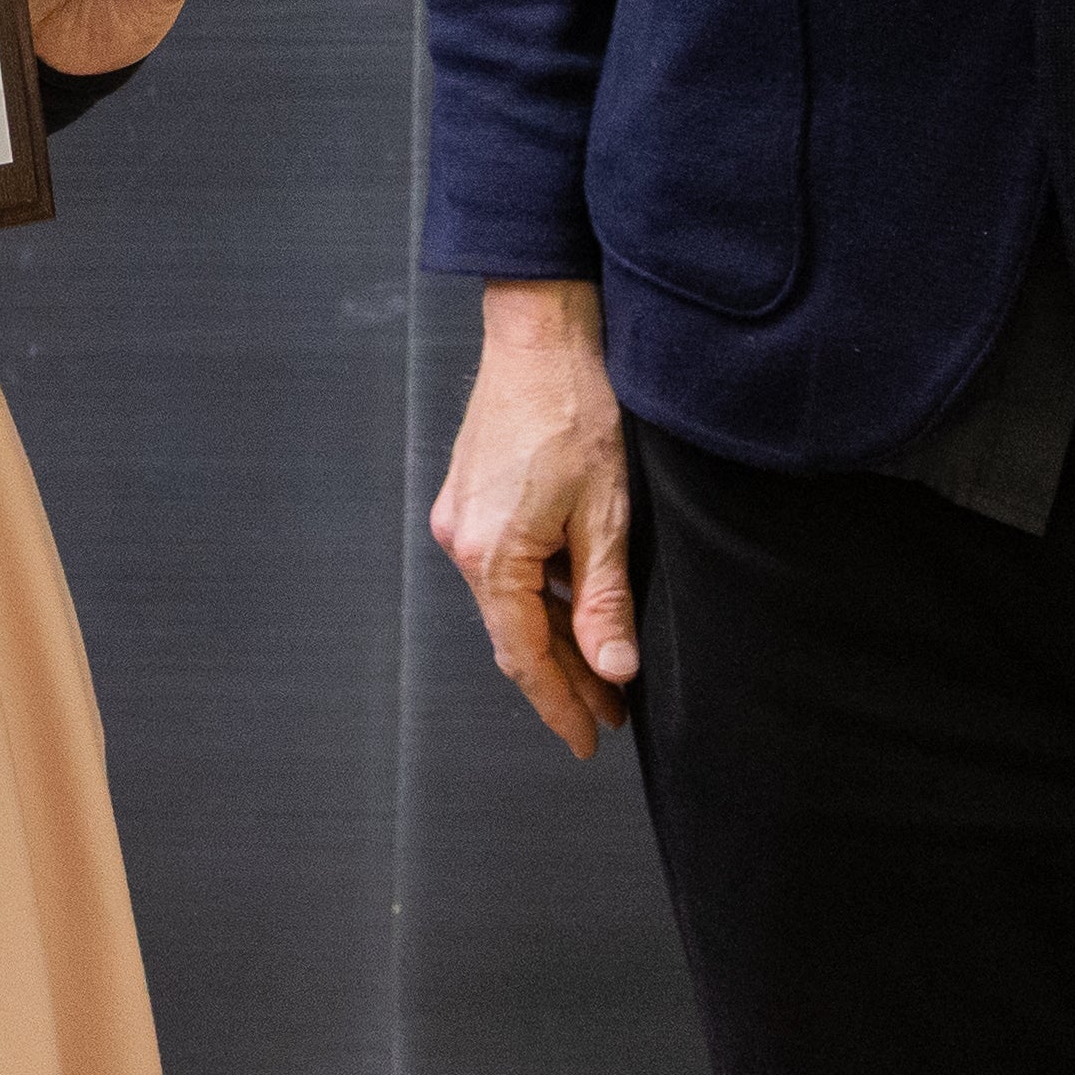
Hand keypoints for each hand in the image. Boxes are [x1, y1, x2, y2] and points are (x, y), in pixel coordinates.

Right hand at [431, 277, 638, 756]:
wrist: (542, 333)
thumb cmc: (575, 409)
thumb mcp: (605, 514)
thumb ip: (604, 599)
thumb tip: (612, 669)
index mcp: (491, 553)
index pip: (525, 656)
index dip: (560, 705)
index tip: (589, 741)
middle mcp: (461, 540)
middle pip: (513, 634)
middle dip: (563, 679)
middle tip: (610, 714)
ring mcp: (461, 517)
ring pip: (509, 602)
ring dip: (554, 638)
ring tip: (604, 668)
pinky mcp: (470, 497)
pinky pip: (504, 567)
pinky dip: (539, 597)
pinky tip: (576, 606)